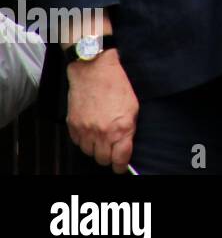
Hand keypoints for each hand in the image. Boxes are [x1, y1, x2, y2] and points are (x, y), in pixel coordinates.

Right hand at [66, 50, 138, 173]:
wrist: (93, 71)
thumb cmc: (117, 85)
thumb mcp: (133, 107)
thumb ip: (129, 128)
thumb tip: (126, 144)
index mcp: (121, 129)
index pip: (120, 159)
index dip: (121, 166)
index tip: (121, 167)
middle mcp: (102, 133)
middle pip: (103, 159)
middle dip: (108, 157)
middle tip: (111, 150)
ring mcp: (85, 130)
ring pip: (89, 153)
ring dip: (95, 149)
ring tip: (100, 138)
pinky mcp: (72, 125)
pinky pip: (77, 143)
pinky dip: (83, 140)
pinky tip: (89, 131)